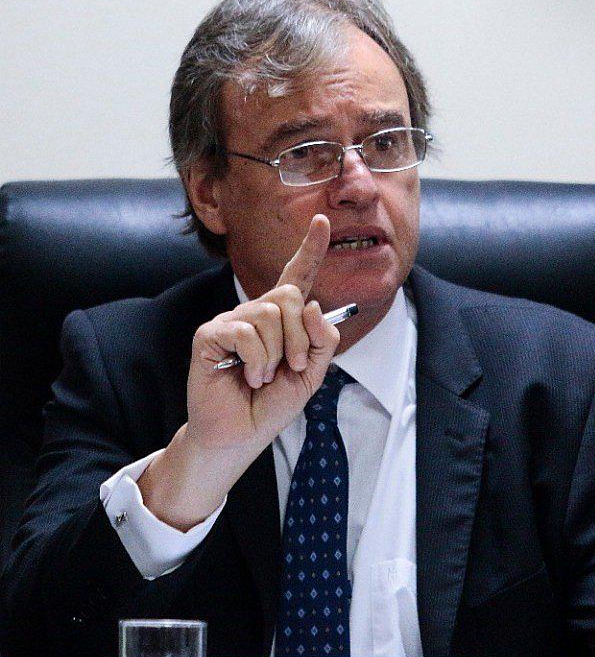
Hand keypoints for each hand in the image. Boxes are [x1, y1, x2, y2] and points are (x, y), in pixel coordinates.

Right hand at [140, 215, 340, 529]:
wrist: (239, 434)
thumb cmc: (270, 403)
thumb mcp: (311, 374)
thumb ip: (322, 341)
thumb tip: (314, 305)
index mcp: (282, 319)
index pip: (296, 276)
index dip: (310, 248)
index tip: (321, 221)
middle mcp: (255, 313)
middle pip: (290, 297)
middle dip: (300, 336)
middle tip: (291, 367)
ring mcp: (230, 321)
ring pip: (269, 313)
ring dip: (277, 352)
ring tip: (263, 375)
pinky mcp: (210, 335)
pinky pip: (244, 331)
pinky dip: (255, 359)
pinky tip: (246, 376)